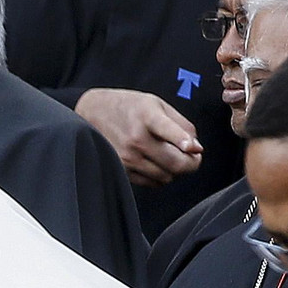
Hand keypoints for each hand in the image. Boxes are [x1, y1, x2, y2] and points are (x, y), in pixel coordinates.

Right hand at [74, 88, 203, 187]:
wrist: (91, 112)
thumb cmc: (128, 107)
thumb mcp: (156, 104)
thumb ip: (181, 124)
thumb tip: (196, 148)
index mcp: (146, 116)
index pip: (168, 131)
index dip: (184, 141)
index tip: (195, 149)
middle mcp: (136, 138)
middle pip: (176, 163)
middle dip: (192, 163)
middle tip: (193, 156)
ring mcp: (128, 157)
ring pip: (167, 176)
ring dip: (174, 170)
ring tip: (170, 157)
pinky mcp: (122, 170)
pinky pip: (153, 183)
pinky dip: (160, 176)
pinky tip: (156, 163)